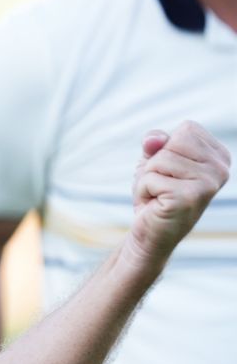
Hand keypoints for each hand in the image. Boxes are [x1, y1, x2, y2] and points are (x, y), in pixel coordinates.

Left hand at [129, 121, 229, 265]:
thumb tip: (154, 140)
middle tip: (160, 185)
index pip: (187, 129)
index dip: (166, 149)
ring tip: (157, 195)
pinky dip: (143, 191)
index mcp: (219, 156)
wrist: (151, 233)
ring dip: (147, 179)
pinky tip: (155, 204)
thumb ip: (155, 141)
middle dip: (155, 163)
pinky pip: (151, 178)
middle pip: (173, 142)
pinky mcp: (189, 197)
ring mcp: (208, 183)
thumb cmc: (155, 195)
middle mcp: (220, 169)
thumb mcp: (154, 161)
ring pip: (159, 160)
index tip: (169, 171)